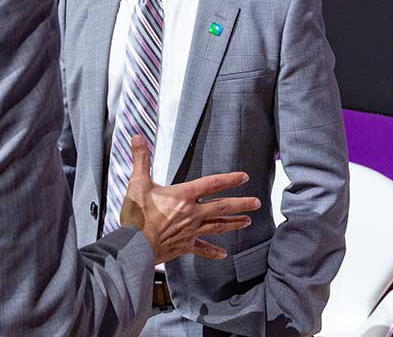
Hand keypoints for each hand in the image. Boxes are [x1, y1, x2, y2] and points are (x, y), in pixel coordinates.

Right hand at [120, 135, 260, 263]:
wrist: (134, 246)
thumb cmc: (136, 215)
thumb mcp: (137, 183)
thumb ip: (141, 159)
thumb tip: (137, 137)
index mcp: (183, 196)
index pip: (211, 184)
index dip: (229, 179)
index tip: (244, 177)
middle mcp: (192, 213)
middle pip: (222, 206)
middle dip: (241, 204)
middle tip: (257, 202)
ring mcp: (190, 231)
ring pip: (218, 226)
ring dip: (234, 223)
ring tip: (247, 221)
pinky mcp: (184, 245)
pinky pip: (202, 248)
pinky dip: (213, 251)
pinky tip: (223, 254)